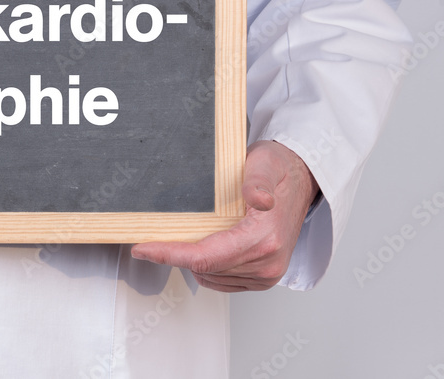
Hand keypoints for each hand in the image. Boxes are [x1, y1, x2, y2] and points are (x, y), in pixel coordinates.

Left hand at [131, 140, 319, 291]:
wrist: (301, 180)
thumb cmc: (279, 171)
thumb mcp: (265, 164)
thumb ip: (257, 182)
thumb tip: (258, 199)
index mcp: (264, 239)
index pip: (205, 257)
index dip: (169, 254)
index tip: (143, 248)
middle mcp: (267, 263)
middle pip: (203, 269)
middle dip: (173, 255)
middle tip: (150, 239)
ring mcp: (267, 274)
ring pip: (210, 277)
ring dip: (191, 261)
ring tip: (181, 237)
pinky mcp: (263, 277)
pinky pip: (222, 280)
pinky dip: (206, 267)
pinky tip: (202, 246)